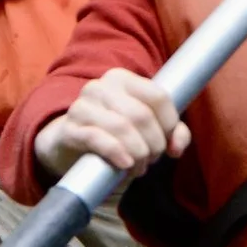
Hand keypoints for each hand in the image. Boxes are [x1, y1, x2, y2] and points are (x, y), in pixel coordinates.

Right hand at [34, 69, 189, 179]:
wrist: (69, 146)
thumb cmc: (113, 135)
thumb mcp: (145, 128)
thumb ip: (172, 132)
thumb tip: (177, 147)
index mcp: (121, 79)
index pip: (158, 97)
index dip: (170, 124)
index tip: (168, 144)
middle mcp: (100, 87)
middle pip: (142, 115)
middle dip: (153, 144)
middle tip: (151, 160)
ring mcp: (82, 107)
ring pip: (122, 127)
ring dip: (137, 153)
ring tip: (138, 167)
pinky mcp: (69, 130)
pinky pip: (97, 139)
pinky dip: (117, 153)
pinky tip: (124, 165)